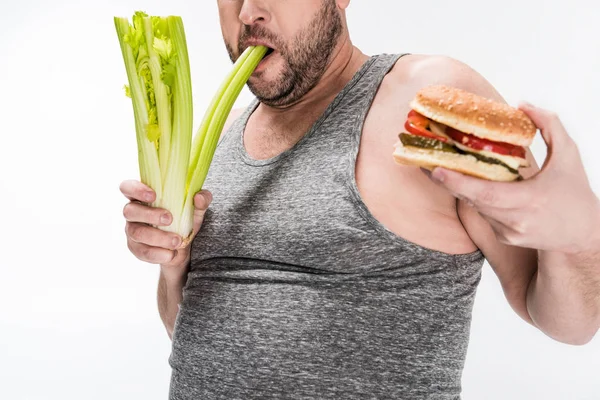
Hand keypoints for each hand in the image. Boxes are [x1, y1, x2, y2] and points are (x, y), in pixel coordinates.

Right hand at [120, 180, 212, 277]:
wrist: (183, 245)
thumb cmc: (184, 218)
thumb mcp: (196, 208)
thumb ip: (202, 199)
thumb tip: (199, 197)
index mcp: (143, 196)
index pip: (128, 187)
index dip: (135, 189)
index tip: (153, 195)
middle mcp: (133, 212)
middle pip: (130, 211)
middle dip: (150, 215)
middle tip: (170, 219)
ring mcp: (132, 230)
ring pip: (137, 233)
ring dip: (158, 237)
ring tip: (177, 241)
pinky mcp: (136, 248)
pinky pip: (142, 252)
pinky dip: (158, 254)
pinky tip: (171, 254)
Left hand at [425, 102, 599, 253]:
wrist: (584, 234)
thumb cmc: (576, 192)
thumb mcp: (569, 154)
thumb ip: (549, 125)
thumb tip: (522, 104)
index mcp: (531, 199)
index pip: (486, 193)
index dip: (458, 182)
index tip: (436, 170)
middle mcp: (516, 220)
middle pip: (472, 200)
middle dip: (447, 181)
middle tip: (425, 162)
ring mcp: (509, 231)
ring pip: (476, 206)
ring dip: (461, 188)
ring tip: (441, 168)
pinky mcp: (505, 237)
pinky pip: (483, 214)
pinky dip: (477, 199)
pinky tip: (471, 185)